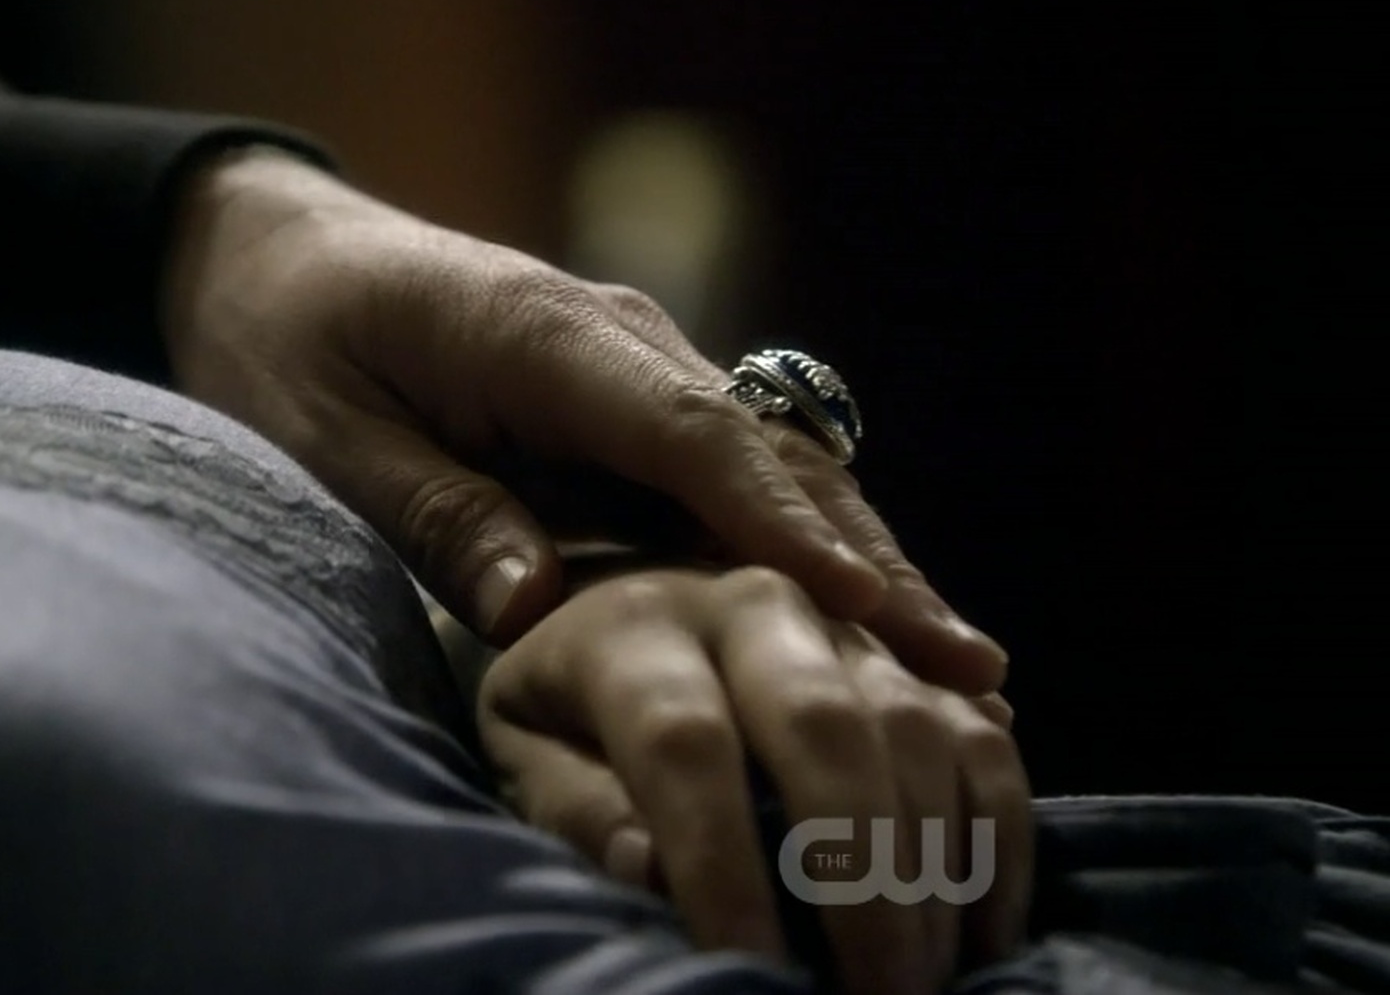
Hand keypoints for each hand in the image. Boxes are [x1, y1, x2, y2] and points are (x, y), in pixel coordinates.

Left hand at [161, 148, 1004, 693]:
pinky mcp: (628, 404)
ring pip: (776, 465)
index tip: (867, 607)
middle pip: (770, 453)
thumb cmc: (283, 347)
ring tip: (957, 667)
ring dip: (862, 558)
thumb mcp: (324, 442)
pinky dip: (804, 545)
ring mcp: (635, 367)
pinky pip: (733, 477)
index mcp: (542, 337)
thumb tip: (546, 608)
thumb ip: (434, 515)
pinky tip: (861, 624)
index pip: (691, 434)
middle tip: (968, 668)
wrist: (272, 256)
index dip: (782, 525)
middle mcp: (617, 342)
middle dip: (869, 560)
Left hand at [477, 561, 1031, 994]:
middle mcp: (748, 596)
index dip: (720, 863)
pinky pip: (974, 727)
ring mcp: (841, 614)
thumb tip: (650, 871)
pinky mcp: (904, 644)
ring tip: (926, 981)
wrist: (609, 561)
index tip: (745, 965)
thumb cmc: (560, 690)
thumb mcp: (522, 740)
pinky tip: (984, 927)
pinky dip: (993, 830)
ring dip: (934, 867)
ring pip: (914, 725)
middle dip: (857, 876)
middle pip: (822, 725)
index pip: (682, 742)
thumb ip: (571, 800)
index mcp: (632, 620)